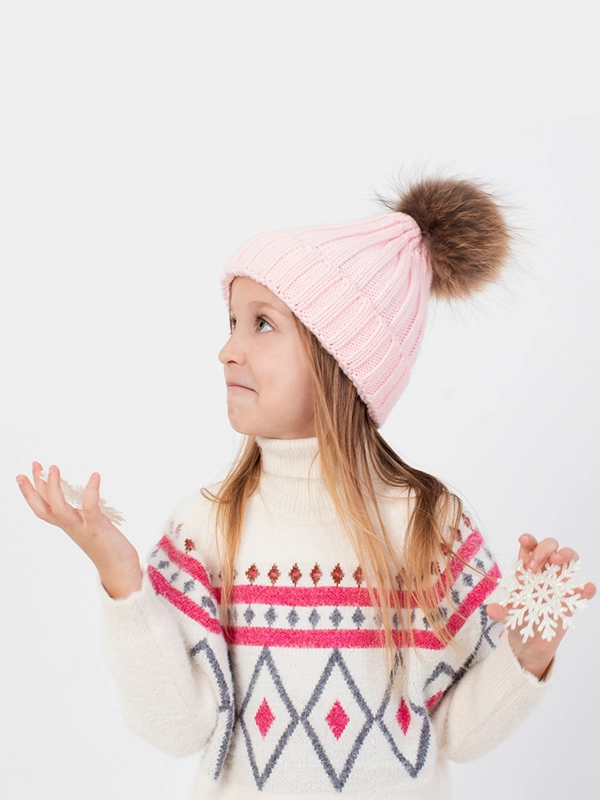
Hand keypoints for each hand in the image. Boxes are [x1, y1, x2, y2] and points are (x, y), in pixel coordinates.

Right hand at [16, 462, 141, 598]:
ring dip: (54, 488)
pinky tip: (95, 475)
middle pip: (45, 507)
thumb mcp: (91, 527)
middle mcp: (71, 526)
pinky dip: (91, 491)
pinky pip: (90, 507)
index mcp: (68, 525)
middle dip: (36, 486)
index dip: (32, 493)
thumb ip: (84, 516)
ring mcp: (82, 527)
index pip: (44, 508)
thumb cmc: (109, 548)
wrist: (120, 570)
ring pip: (59, 508)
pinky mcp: (97, 527)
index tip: (25, 475)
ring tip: (53, 468)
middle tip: (34, 464)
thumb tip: (85, 500)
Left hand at [486, 534, 595, 679]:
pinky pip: (582, 591)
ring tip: (557, 562)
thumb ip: (500, 613)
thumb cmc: (517, 620)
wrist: (530, 641)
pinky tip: (587, 587)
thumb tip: (490, 610)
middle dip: (543, 549)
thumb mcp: (506, 616)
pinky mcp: (570, 601)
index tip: (524, 541)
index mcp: (526, 572)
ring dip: (566, 555)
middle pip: (549, 547)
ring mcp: (558, 585)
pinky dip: (587, 588)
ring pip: (568, 559)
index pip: (529, 549)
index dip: (528, 541)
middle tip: (534, 566)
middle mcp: (543, 573)